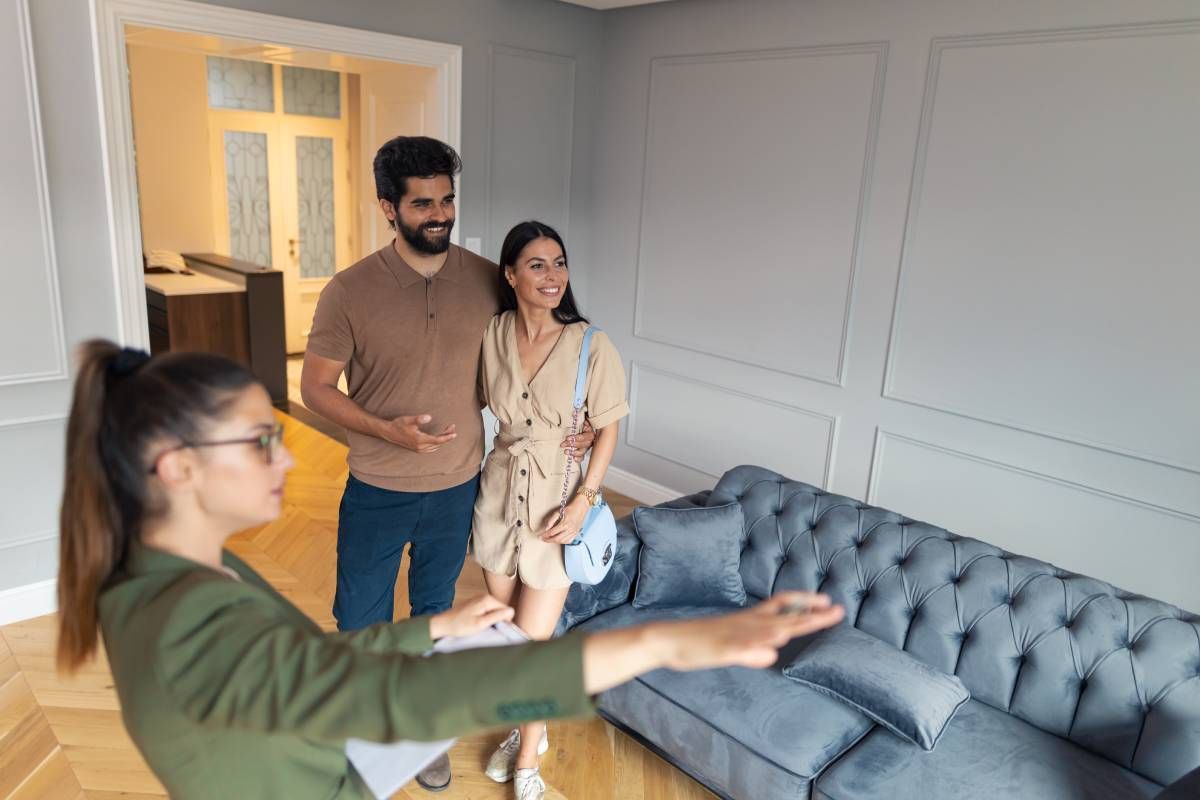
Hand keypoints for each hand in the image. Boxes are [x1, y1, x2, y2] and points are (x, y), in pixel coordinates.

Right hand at [376, 414, 455, 452]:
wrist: (389, 432)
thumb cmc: (399, 424)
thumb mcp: (408, 420)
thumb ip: (419, 419)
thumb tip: (429, 417)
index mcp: (420, 440)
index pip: (437, 440)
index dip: (447, 437)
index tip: (455, 434)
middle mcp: (420, 447)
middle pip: (438, 443)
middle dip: (446, 436)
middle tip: (452, 426)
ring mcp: (419, 449)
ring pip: (435, 446)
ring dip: (442, 439)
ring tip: (448, 430)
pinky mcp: (417, 449)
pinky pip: (431, 448)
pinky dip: (437, 443)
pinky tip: (439, 438)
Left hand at [428, 594, 514, 639]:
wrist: (442, 624)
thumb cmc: (460, 626)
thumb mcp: (480, 624)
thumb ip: (497, 617)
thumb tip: (512, 611)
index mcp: (488, 600)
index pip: (507, 610)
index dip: (504, 622)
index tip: (496, 630)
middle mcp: (485, 596)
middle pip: (500, 610)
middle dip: (497, 620)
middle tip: (487, 629)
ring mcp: (479, 599)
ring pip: (494, 611)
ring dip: (491, 620)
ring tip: (481, 627)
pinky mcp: (475, 604)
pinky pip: (487, 611)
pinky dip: (485, 618)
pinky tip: (477, 624)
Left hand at [541, 495, 589, 543]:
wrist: (581, 507)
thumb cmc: (570, 508)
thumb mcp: (558, 512)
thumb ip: (551, 520)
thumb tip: (546, 528)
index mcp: (565, 524)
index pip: (552, 532)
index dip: (545, 535)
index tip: (541, 536)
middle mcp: (570, 529)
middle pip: (557, 539)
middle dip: (549, 540)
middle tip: (544, 539)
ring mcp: (574, 532)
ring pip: (563, 541)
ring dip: (555, 542)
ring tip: (550, 539)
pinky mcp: (576, 533)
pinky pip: (569, 541)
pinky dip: (563, 542)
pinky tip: (559, 540)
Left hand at [561, 419, 594, 463]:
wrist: (580, 423)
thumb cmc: (579, 421)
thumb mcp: (580, 417)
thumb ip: (578, 417)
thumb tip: (573, 413)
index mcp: (590, 431)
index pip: (585, 436)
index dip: (577, 438)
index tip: (568, 438)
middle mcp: (590, 439)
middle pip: (584, 444)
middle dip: (573, 445)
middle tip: (563, 444)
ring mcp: (587, 445)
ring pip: (583, 451)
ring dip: (575, 452)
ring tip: (566, 452)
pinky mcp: (583, 450)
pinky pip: (583, 456)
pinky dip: (579, 458)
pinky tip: (574, 459)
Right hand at [655, 592, 844, 670]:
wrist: (667, 640)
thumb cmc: (699, 643)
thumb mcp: (731, 649)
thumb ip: (752, 650)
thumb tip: (773, 653)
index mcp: (749, 620)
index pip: (782, 606)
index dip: (805, 602)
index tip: (827, 602)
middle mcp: (745, 623)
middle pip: (784, 617)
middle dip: (811, 614)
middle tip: (838, 609)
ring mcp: (733, 635)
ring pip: (766, 628)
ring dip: (791, 623)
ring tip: (814, 619)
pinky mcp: (720, 648)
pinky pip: (742, 645)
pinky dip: (758, 643)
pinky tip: (773, 643)